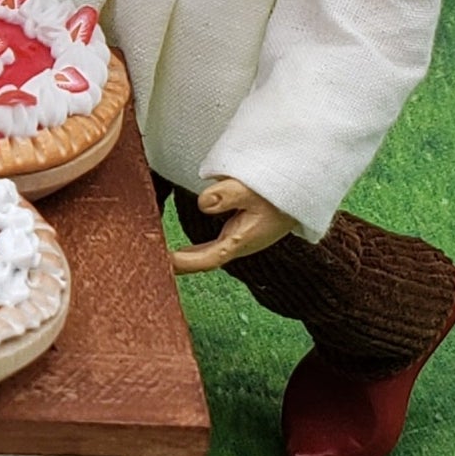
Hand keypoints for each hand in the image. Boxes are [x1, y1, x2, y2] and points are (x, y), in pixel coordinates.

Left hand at [168, 178, 294, 273]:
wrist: (304, 193)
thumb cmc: (280, 194)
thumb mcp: (253, 190)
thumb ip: (228, 195)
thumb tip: (203, 203)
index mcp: (241, 241)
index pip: (208, 259)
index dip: (185, 263)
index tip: (163, 262)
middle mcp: (238, 244)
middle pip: (203, 261)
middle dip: (178, 265)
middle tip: (150, 265)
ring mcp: (238, 239)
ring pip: (206, 254)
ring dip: (184, 259)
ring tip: (157, 259)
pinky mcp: (238, 231)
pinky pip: (210, 246)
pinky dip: (193, 250)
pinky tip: (178, 251)